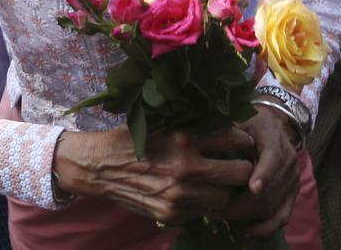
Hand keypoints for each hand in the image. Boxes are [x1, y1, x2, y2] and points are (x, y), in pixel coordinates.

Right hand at [53, 126, 254, 224]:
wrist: (97, 167)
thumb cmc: (129, 140)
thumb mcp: (160, 125)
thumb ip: (191, 128)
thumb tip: (226, 128)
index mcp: (182, 138)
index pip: (233, 139)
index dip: (243, 140)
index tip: (242, 142)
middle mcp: (185, 167)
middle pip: (240, 173)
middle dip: (242, 169)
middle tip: (235, 166)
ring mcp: (179, 195)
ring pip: (225, 198)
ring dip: (223, 190)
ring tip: (214, 183)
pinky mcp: (171, 215)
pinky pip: (202, 212)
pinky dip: (201, 204)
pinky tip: (191, 194)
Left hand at [219, 106, 300, 236]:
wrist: (274, 125)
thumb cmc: (249, 122)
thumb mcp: (238, 119)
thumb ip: (226, 131)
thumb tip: (203, 140)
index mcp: (274, 140)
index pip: (272, 159)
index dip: (264, 174)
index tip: (252, 187)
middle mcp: (288, 162)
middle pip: (270, 190)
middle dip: (242, 204)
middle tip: (214, 210)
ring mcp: (292, 180)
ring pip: (273, 206)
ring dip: (247, 216)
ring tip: (220, 217)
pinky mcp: (292, 194)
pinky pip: (282, 217)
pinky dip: (265, 227)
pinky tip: (246, 230)